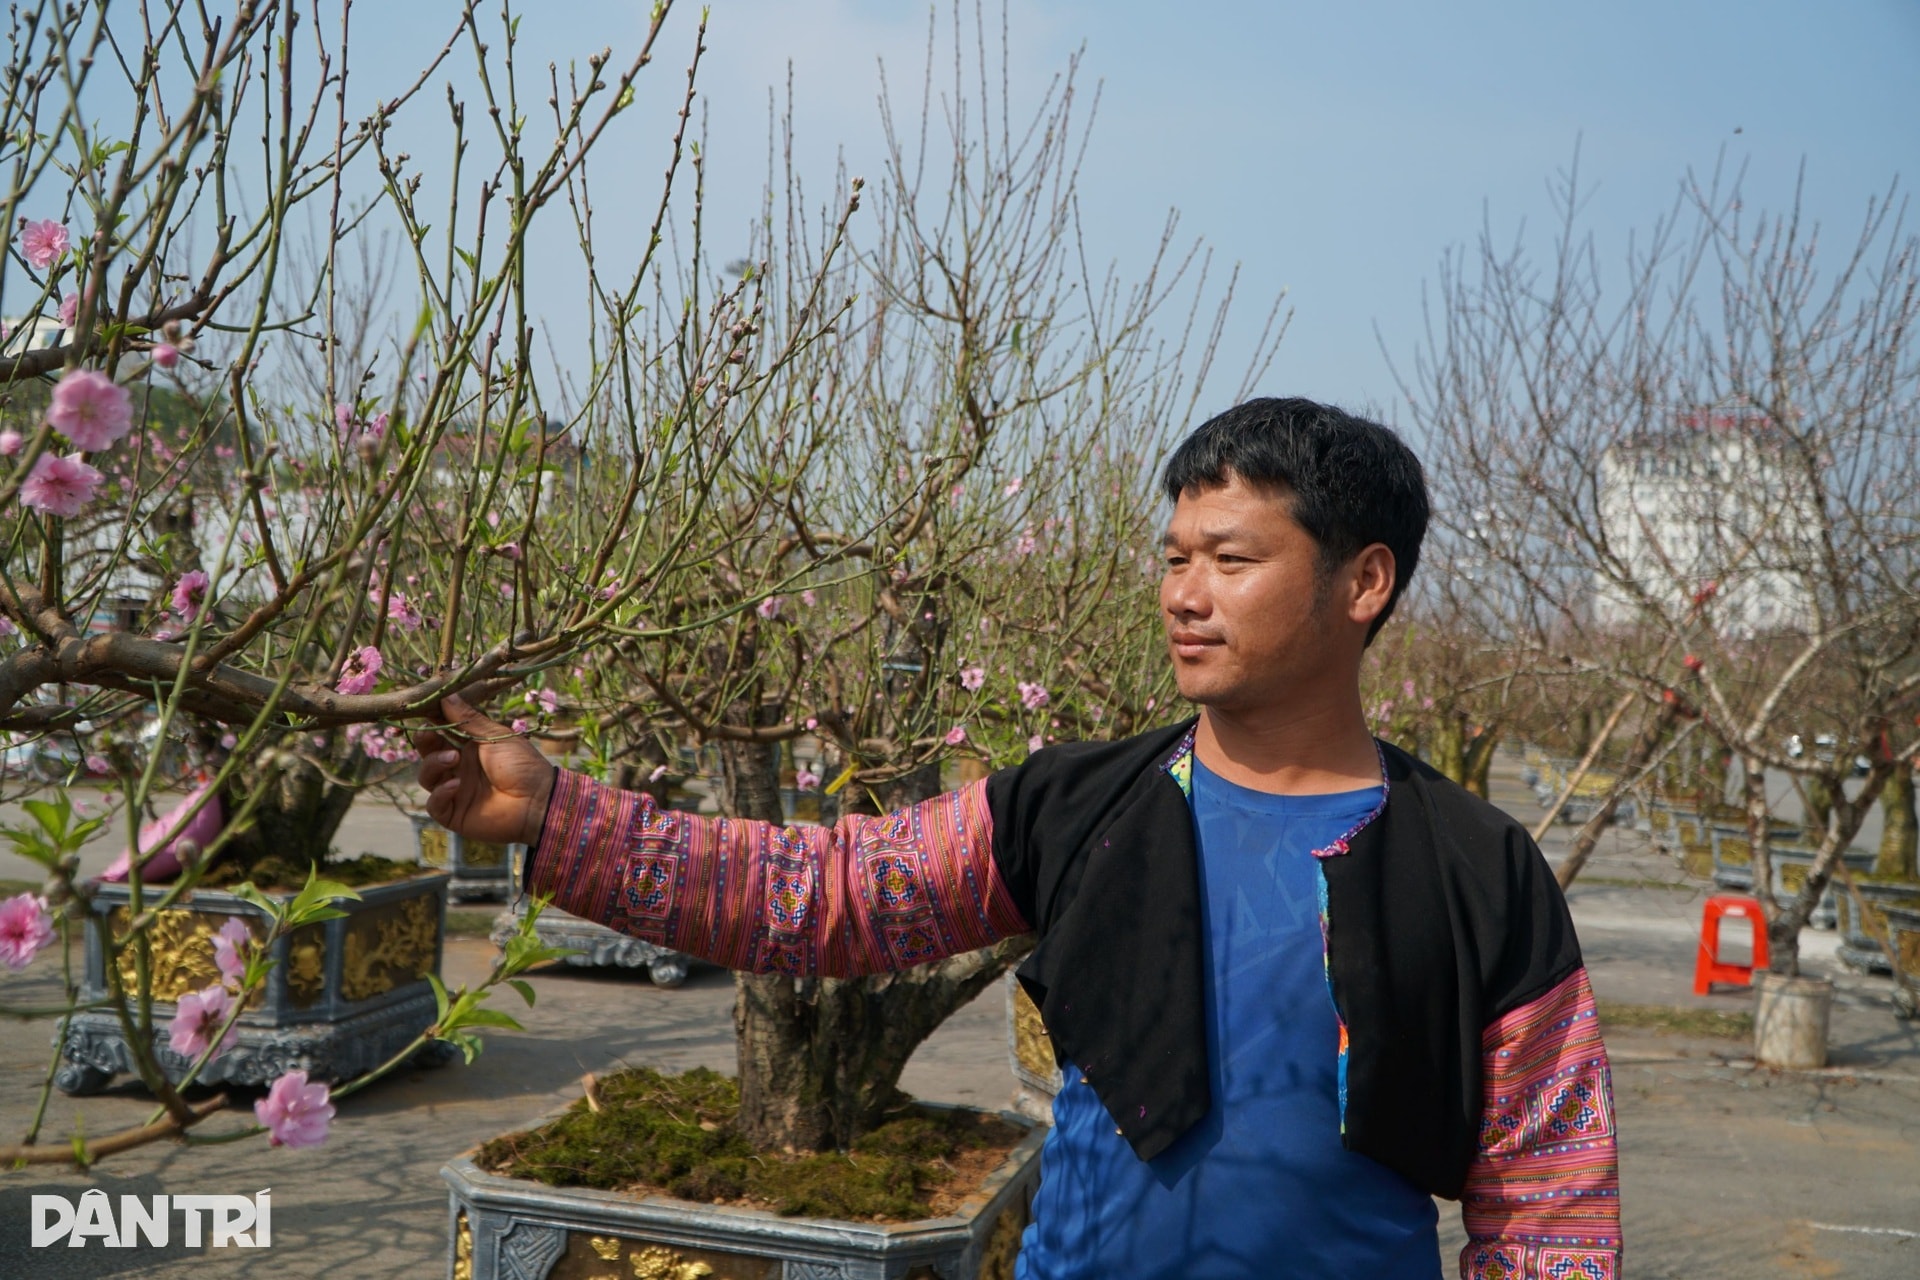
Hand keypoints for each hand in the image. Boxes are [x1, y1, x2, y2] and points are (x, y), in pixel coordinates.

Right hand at [411, 694, 555, 848]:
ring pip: (427, 776)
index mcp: (468, 748)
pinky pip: (434, 804)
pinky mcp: (454, 814)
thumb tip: (446, 695)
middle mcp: (458, 768)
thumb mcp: (495, 737)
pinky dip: (440, 793)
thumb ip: (468, 719)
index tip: (423, 709)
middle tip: (430, 734)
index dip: (430, 722)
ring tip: (452, 758)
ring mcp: (455, 791)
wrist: (539, 800)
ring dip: (433, 764)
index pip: (440, 733)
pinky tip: (455, 785)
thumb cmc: (523, 765)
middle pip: (428, 753)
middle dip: (425, 742)